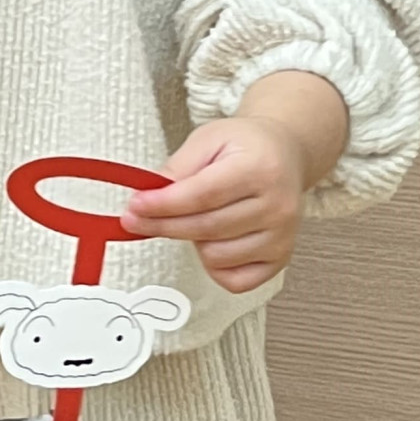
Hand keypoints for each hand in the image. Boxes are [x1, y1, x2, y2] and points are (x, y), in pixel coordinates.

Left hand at [122, 74, 348, 295]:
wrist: (284, 154)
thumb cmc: (246, 147)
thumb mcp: (208, 139)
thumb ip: (178, 168)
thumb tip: (148, 197)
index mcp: (260, 169)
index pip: (202, 196)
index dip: (162, 205)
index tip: (135, 207)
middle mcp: (277, 206)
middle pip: (205, 228)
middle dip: (162, 224)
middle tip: (137, 218)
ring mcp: (282, 236)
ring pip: (216, 257)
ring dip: (193, 241)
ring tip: (197, 218)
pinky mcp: (280, 259)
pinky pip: (235, 281)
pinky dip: (215, 266)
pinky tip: (213, 242)